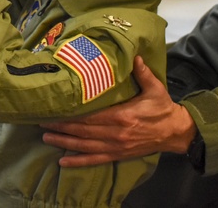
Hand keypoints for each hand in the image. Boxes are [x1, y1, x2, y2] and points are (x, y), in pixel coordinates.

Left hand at [40, 56, 196, 166]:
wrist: (176, 132)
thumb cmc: (163, 108)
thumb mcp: (155, 87)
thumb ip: (142, 72)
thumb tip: (134, 54)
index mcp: (123, 115)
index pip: (92, 115)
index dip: (72, 114)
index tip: (56, 109)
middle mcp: (117, 133)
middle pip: (84, 131)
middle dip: (62, 127)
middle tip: (42, 122)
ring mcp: (117, 146)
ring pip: (85, 146)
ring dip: (65, 143)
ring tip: (46, 138)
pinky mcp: (119, 155)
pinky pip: (95, 160)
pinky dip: (79, 161)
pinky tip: (63, 162)